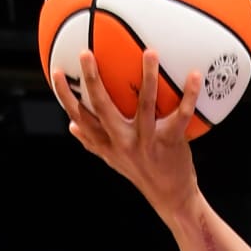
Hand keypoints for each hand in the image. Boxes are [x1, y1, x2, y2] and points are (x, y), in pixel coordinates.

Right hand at [56, 47, 203, 221]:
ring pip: (145, 105)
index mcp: (107, 144)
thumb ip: (93, 142)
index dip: (65, 96)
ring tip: (150, 52)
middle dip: (92, 80)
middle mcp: (123, 142)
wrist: (171, 198)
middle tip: (86, 53)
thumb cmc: (142, 174)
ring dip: (148, 77)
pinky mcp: (170, 142)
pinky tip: (195, 74)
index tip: (55, 72)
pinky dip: (190, 94)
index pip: (79, 117)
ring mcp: (147, 142)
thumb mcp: (114, 160)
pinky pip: (181, 115)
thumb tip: (71, 125)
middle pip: (102, 108)